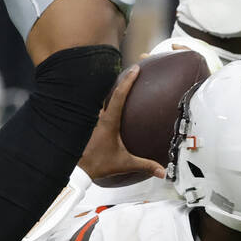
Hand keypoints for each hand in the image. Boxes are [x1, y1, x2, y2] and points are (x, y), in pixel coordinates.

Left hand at [78, 66, 165, 182]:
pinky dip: (102, 99)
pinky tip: (105, 99)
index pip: (119, 95)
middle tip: (131, 69)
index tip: (136, 69)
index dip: (128, 80)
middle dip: (120, 78)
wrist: (78, 170)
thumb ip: (144, 165)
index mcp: (109, 121)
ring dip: (109, 88)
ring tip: (120, 80)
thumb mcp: (124, 163)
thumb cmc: (98, 163)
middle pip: (108, 90)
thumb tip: (162, 171)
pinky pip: (95, 106)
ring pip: (100, 97)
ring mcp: (91, 117)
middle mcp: (98, 115)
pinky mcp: (87, 122)